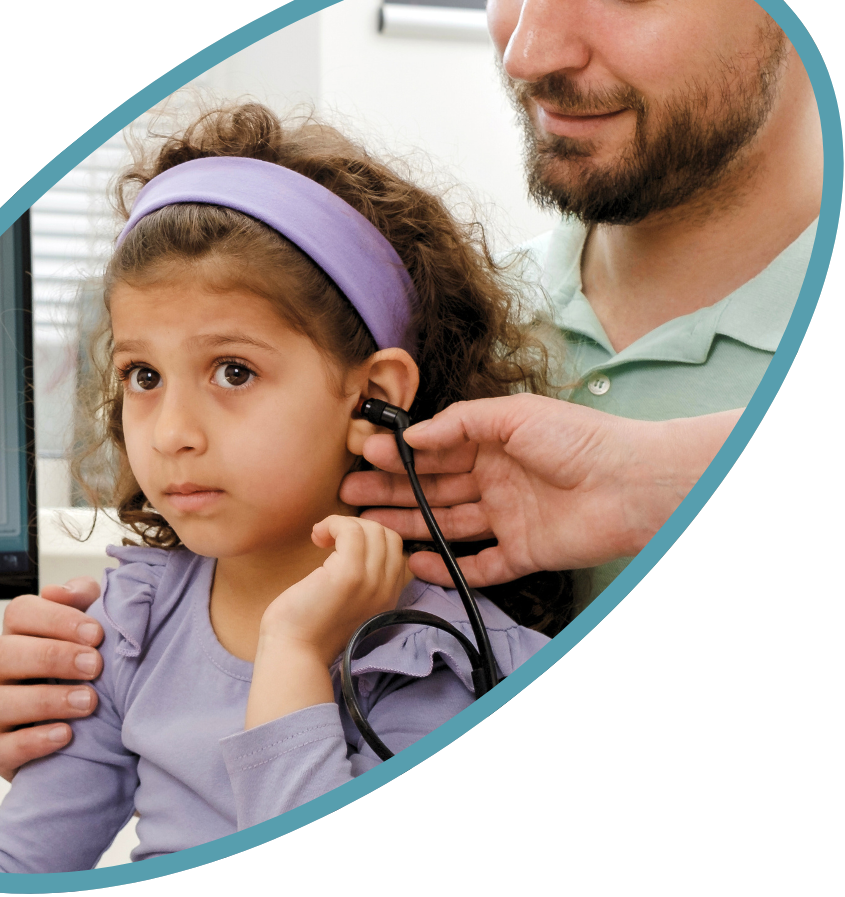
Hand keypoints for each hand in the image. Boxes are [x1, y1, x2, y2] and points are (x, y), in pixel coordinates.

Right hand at [0, 577, 103, 780]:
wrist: (102, 728)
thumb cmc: (92, 668)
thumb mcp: (94, 627)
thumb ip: (82, 599)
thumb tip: (60, 591)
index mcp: (21, 635)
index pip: (18, 613)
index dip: (55, 618)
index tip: (96, 632)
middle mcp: (1, 671)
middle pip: (0, 653)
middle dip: (50, 656)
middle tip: (95, 665)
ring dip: (45, 700)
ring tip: (89, 702)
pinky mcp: (2, 752)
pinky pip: (0, 750)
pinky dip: (32, 742)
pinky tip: (66, 735)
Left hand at [246, 515, 410, 729]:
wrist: (294, 654)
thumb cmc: (308, 628)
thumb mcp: (345, 604)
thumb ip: (358, 582)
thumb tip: (347, 546)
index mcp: (387, 598)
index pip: (395, 550)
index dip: (369, 539)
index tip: (341, 546)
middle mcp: (385, 590)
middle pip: (388, 536)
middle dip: (358, 526)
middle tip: (330, 540)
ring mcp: (369, 582)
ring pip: (373, 530)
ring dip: (343, 524)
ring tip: (321, 538)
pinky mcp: (348, 575)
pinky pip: (352, 531)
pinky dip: (334, 524)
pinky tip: (317, 536)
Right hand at [339, 394, 740, 586]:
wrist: (632, 484)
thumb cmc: (579, 440)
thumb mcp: (513, 415)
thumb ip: (460, 423)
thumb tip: (413, 437)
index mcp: (494, 443)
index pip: (436, 450)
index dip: (400, 454)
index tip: (364, 454)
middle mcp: (496, 479)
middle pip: (433, 488)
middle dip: (391, 490)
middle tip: (350, 495)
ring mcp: (508, 517)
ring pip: (447, 524)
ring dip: (409, 525)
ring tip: (369, 526)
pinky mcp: (523, 552)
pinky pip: (478, 564)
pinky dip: (448, 568)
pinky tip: (415, 562)